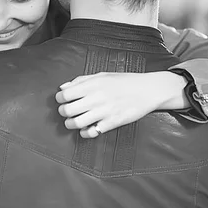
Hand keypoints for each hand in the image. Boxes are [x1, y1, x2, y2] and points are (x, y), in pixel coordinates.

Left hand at [55, 71, 188, 137]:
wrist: (148, 90)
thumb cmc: (125, 81)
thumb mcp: (102, 75)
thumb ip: (81, 80)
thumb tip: (63, 87)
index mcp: (92, 84)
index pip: (65, 94)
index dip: (59, 98)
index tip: (62, 100)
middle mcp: (96, 98)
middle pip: (67, 110)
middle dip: (63, 112)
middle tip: (66, 111)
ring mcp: (104, 111)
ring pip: (76, 123)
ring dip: (70, 124)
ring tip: (73, 122)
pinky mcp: (112, 123)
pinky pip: (91, 132)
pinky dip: (85, 133)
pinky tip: (86, 129)